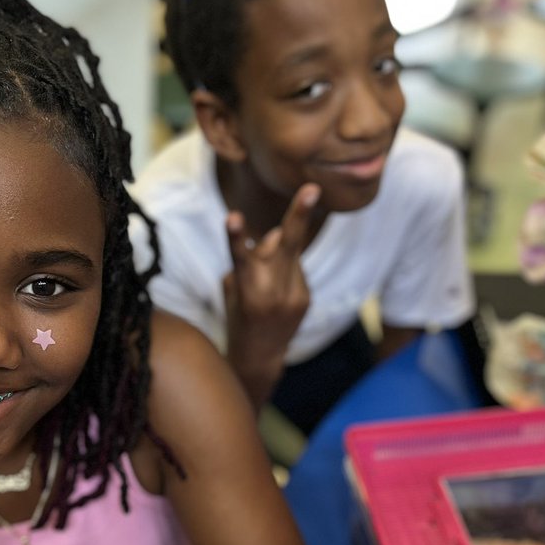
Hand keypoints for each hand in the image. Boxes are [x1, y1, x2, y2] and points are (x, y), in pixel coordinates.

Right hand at [223, 182, 319, 403]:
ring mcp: (293, 295)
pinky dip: (286, 271)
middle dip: (299, 214)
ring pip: (289, 252)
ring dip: (279, 249)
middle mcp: (270, 291)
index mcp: (245, 288)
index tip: (232, 216)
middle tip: (312, 189)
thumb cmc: (238, 315)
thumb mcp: (235, 288)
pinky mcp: (306, 298)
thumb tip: (277, 237)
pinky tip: (278, 292)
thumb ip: (252, 260)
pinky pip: (296, 269)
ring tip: (267, 277)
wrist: (259, 356)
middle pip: (285, 244)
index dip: (235, 236)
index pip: (239, 255)